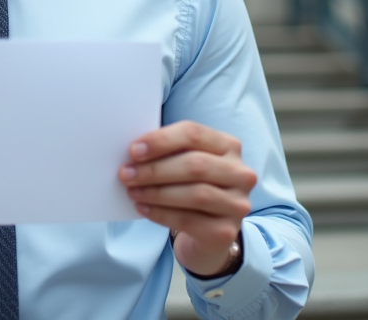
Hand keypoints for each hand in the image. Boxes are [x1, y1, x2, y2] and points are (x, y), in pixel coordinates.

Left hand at [118, 121, 255, 276]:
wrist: (208, 232)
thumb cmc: (191, 187)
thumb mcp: (185, 163)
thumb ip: (168, 153)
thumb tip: (135, 151)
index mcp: (228, 146)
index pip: (194, 134)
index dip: (161, 140)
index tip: (133, 150)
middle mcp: (240, 173)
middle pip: (195, 165)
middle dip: (155, 169)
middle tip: (126, 174)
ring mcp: (237, 203)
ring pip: (194, 193)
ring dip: (156, 192)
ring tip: (132, 191)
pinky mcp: (226, 230)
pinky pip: (189, 220)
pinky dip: (161, 213)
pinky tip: (143, 208)